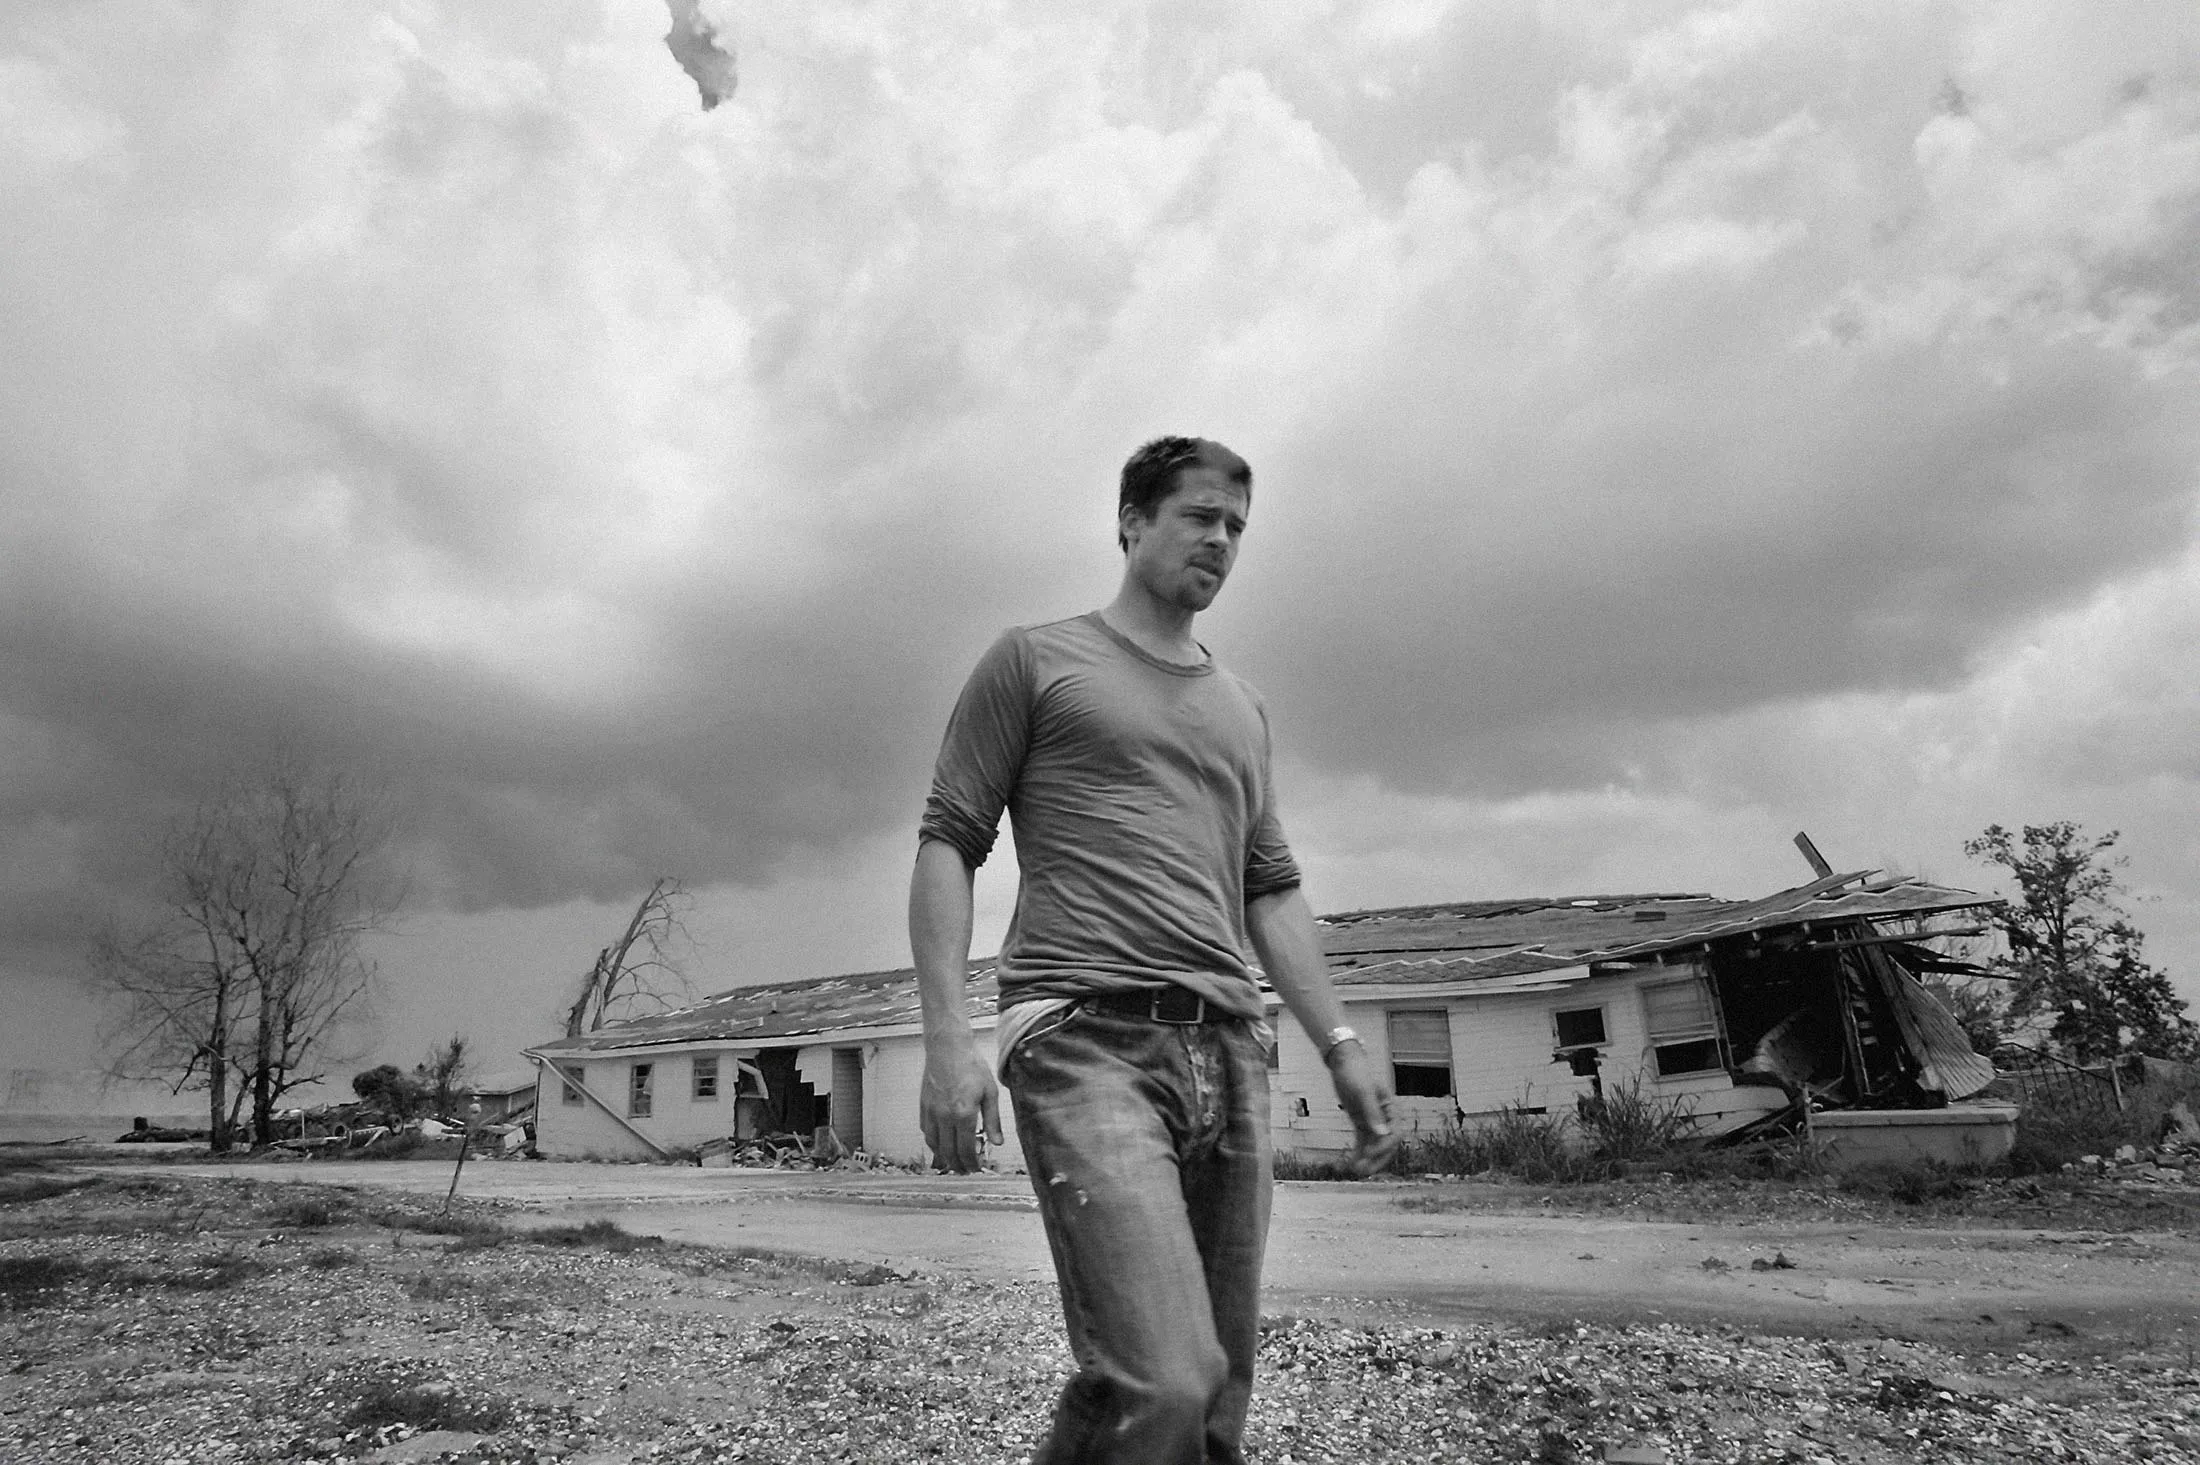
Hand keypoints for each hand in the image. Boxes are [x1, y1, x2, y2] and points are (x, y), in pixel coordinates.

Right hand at [920, 1035, 1003, 1173]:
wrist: (947, 1049)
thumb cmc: (971, 1067)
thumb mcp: (989, 1092)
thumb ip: (992, 1120)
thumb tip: (997, 1143)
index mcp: (964, 1115)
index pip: (966, 1149)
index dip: (971, 1163)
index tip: (976, 1168)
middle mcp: (945, 1117)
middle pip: (949, 1151)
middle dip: (957, 1165)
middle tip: (965, 1171)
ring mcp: (931, 1112)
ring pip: (934, 1144)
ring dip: (943, 1157)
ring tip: (952, 1162)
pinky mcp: (923, 1106)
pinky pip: (926, 1131)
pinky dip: (933, 1142)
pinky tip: (940, 1143)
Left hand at [1326, 1041, 1398, 1176]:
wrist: (1344, 1063)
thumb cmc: (1356, 1073)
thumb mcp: (1362, 1092)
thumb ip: (1372, 1112)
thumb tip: (1382, 1134)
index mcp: (1391, 1109)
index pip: (1394, 1134)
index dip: (1383, 1146)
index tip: (1368, 1154)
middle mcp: (1385, 1118)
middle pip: (1386, 1144)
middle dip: (1376, 1159)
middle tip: (1362, 1170)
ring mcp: (1374, 1121)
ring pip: (1374, 1146)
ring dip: (1366, 1160)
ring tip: (1354, 1171)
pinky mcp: (1362, 1123)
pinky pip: (1363, 1142)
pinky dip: (1358, 1153)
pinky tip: (1351, 1164)